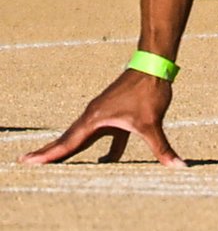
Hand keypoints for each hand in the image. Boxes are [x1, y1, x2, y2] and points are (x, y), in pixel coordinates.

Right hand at [20, 69, 185, 167]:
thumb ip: (162, 148)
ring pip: (83, 138)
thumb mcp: (153, 123)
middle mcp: (93, 116)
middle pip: (67, 140)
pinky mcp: (115, 114)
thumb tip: (179, 166)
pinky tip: (103, 162)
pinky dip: (100, 149)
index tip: (26, 162)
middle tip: (25, 163)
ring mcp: (103, 114)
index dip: (48, 155)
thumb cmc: (149, 90)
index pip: (67, 143)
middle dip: (48, 154)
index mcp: (94, 119)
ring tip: (55, 166)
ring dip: (70, 151)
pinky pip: (102, 136)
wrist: (154, 64)